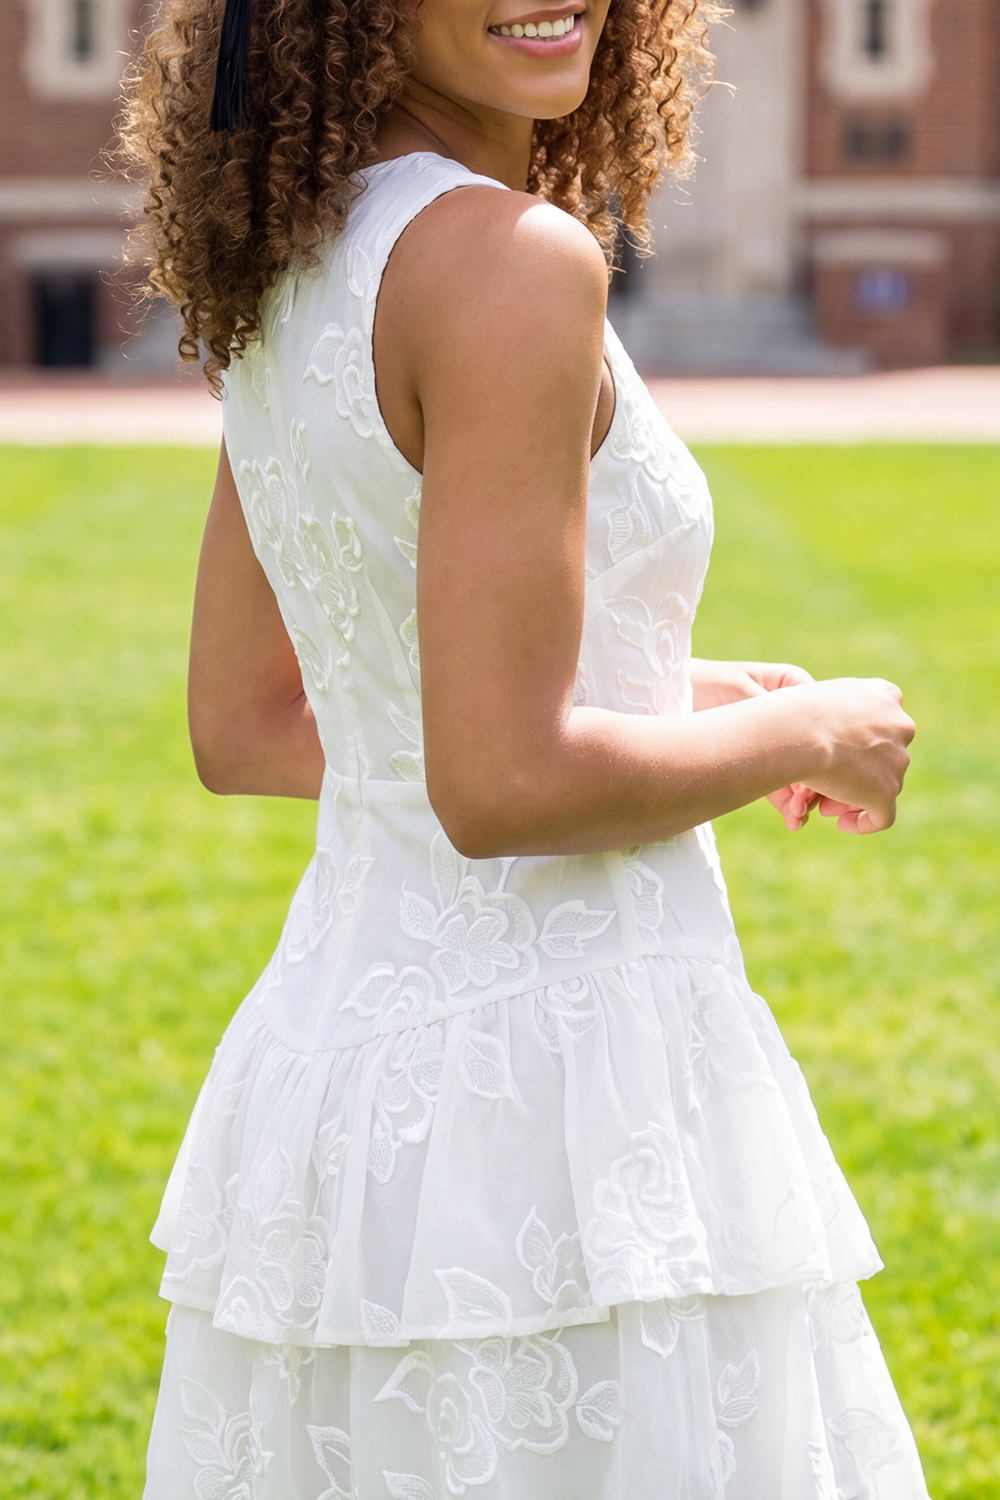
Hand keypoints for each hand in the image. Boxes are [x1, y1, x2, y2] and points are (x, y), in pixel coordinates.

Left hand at [692, 660, 822, 828]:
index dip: (825, 751)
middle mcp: (789, 714)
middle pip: (817, 752)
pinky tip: (792, 819)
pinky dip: (788, 804)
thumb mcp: (738, 692)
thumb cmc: (699, 684)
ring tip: (797, 816)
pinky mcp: (758, 764)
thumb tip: (799, 737)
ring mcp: (776, 741)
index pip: (822, 722)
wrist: (659, 697)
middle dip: (815, 781)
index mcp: (792, 686)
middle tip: (804, 805)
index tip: (812, 777)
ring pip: (801, 772)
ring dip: (804, 798)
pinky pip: (780, 785)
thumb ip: (770, 712)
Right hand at [776, 677, 914, 834]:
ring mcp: (898, 760)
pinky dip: (863, 822)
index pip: (882, 725)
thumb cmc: (794, 711)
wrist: (797, 731)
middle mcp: (900, 725)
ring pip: (882, 784)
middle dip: (857, 772)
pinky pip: (882, 816)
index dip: (860, 745)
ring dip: (854, 795)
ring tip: (823, 803)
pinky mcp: (887, 790)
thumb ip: (836, 710)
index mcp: (886, 696)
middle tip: (828, 784)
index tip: (837, 755)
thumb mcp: (819, 695)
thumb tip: (830, 729)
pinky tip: (841, 823)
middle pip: (884, 757)